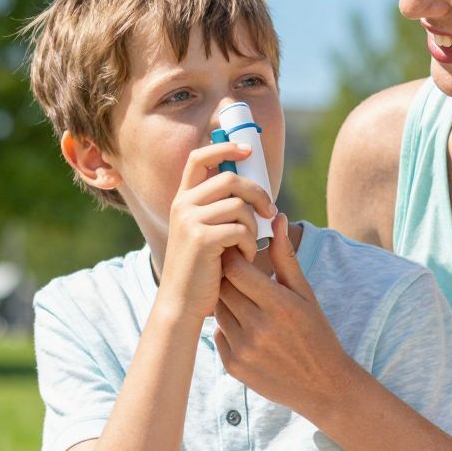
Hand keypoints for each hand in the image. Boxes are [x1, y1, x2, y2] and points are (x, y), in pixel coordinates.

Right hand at [157, 139, 275, 321]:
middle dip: (257, 192)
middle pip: (230, 178)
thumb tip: (251, 189)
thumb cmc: (200, 270)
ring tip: (250, 244)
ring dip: (254, 225)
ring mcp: (190, 220)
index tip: (247, 149)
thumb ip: (218, 209)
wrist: (181, 303)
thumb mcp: (203, 232)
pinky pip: (241, 229)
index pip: (199, 158)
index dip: (224, 147)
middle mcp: (183, 205)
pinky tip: (244, 257)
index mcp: (183, 200)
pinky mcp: (202, 238)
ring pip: (239, 205)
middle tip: (270, 210)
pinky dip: (250, 244)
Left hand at [214, 215, 355, 418]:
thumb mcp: (305, 294)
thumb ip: (286, 257)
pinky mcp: (234, 367)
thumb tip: (278, 219)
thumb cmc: (317, 333)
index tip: (238, 255)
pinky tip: (247, 329)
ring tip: (246, 304)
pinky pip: (218, 335)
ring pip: (218, 311)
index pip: (236, 269)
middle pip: (223, 288)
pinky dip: (227, 328)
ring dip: (226, 303)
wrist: (323, 385)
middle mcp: (258, 328)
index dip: (233, 257)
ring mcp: (244, 349)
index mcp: (279, 305)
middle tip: (238, 276)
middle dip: (227, 278)